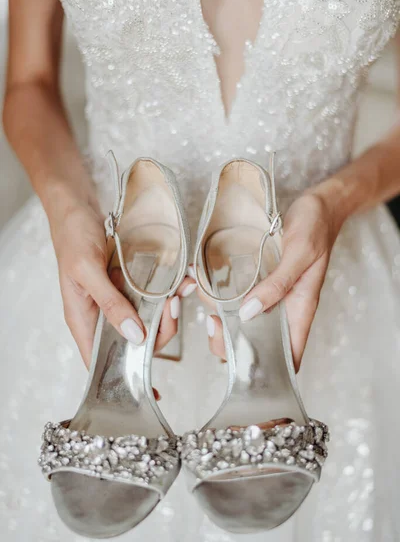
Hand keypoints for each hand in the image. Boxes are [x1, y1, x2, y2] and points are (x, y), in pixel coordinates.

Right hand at [50, 201, 195, 367]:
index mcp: (84, 320)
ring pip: (148, 319)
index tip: (152, 390)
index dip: (125, 378)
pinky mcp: (129, 284)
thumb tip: (135, 336)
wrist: (77, 206)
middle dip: (160, 329)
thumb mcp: (87, 270)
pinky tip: (181, 279)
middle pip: (136, 341)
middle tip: (173, 305)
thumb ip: (110, 304)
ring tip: (181, 289)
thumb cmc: (72, 237)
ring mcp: (117, 299)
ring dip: (169, 308)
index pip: (103, 361)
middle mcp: (102, 315)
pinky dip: (168, 290)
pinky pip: (152, 295)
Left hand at [206, 193, 342, 370]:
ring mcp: (272, 296)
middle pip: (257, 343)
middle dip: (230, 341)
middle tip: (212, 321)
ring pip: (243, 323)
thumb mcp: (299, 253)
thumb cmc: (316, 228)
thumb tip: (248, 313)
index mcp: (300, 310)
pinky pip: (239, 297)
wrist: (319, 204)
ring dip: (221, 317)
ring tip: (204, 299)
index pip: (288, 356)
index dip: (265, 368)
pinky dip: (221, 296)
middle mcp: (284, 309)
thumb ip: (277, 284)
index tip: (236, 358)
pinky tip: (203, 284)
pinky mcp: (261, 281)